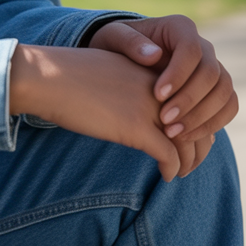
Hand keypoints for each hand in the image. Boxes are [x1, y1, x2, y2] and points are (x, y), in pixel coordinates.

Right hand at [9, 44, 182, 181]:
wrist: (46, 76)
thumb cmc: (66, 76)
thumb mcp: (106, 71)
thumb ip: (126, 84)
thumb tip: (131, 104)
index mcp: (148, 69)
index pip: (188, 97)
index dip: (193, 120)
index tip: (187, 138)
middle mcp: (155, 85)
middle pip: (195, 119)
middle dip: (199, 144)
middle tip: (192, 162)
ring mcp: (147, 106)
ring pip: (188, 140)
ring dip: (189, 161)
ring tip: (182, 172)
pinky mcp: (136, 127)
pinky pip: (169, 155)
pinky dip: (172, 168)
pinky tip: (167, 176)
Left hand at [87, 16, 237, 175]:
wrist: (125, 62)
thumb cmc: (117, 46)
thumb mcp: (113, 37)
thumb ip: (128, 42)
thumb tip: (154, 55)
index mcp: (180, 28)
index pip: (191, 49)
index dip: (179, 74)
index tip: (157, 95)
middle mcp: (203, 46)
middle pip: (211, 73)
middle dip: (190, 100)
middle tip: (165, 121)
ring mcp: (214, 69)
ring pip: (224, 92)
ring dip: (203, 116)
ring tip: (173, 133)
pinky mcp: (217, 90)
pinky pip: (228, 107)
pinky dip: (213, 124)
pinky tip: (186, 136)